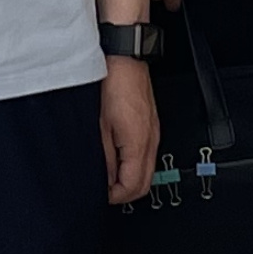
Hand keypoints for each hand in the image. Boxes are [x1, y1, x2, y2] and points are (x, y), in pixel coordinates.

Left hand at [99, 54, 158, 204]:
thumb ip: (103, 156)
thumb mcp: (98, 125)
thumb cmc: (111, 83)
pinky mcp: (150, 123)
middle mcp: (151, 139)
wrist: (125, 56)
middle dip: (124, 192)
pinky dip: (133, 163)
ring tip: (106, 173)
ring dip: (128, 177)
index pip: (132, 187)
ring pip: (147, 170)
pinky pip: (147, 153)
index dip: (113, 197)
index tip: (99, 195)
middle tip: (103, 190)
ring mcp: (154, 131)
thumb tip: (103, 178)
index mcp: (138, 143)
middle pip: (145, 184)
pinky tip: (116, 155)